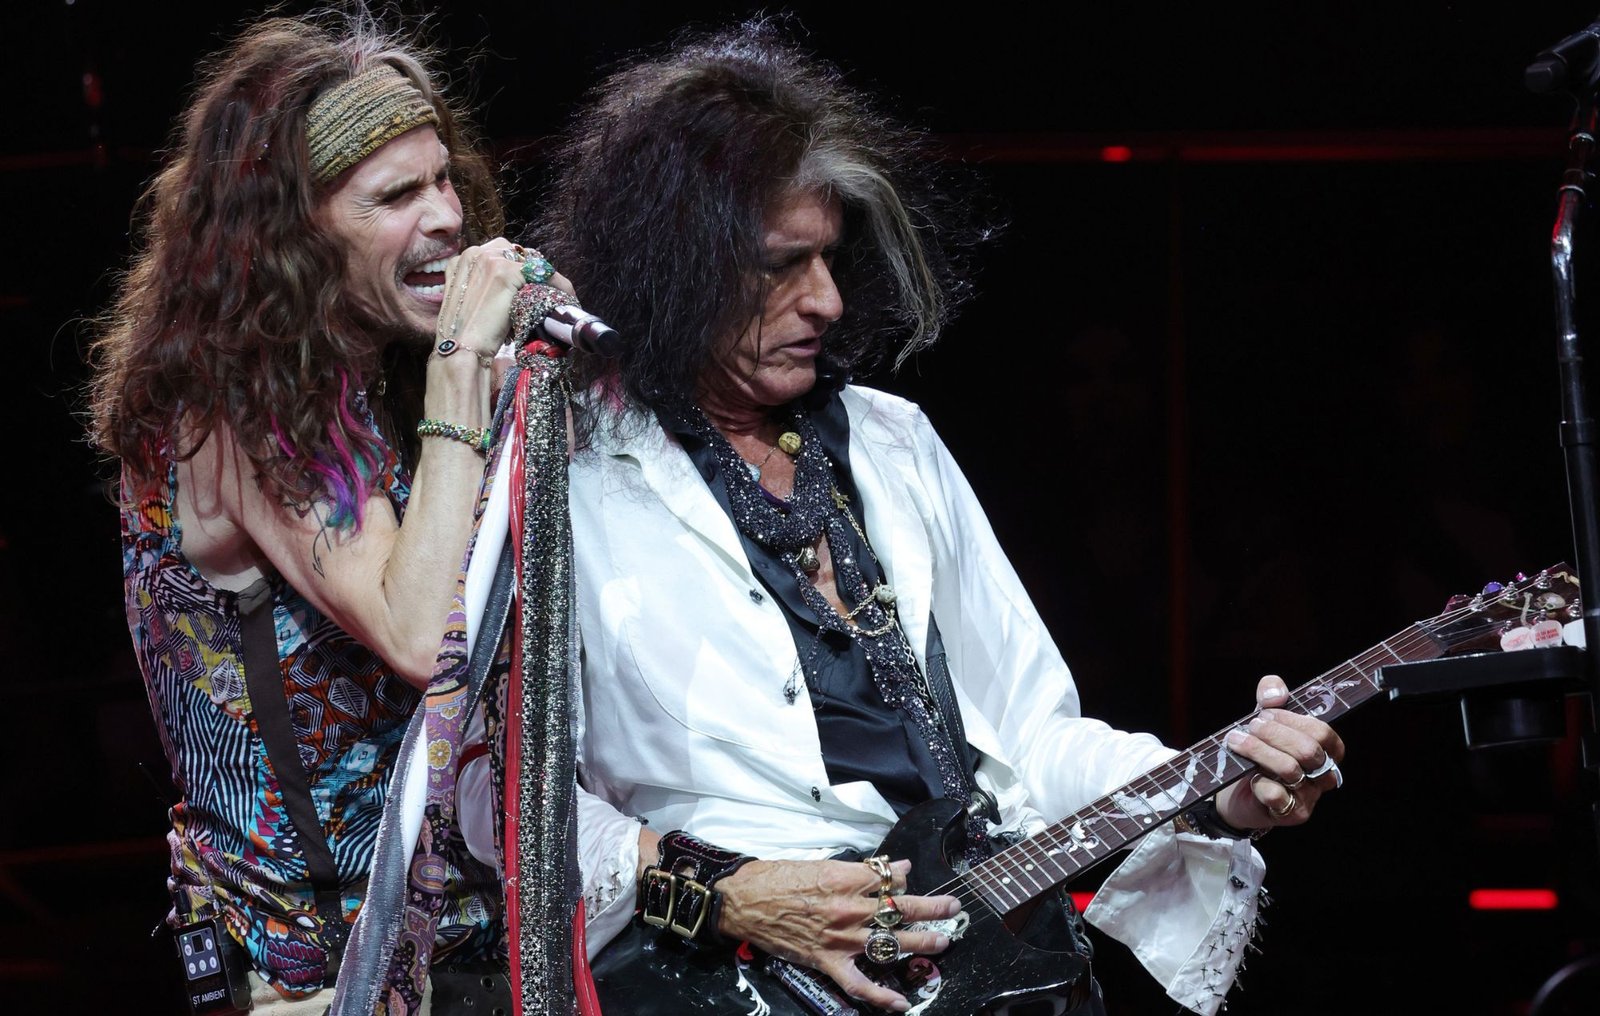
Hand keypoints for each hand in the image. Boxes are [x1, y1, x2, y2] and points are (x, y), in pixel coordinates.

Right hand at [715, 857, 960, 1012]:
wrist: (742, 902)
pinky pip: (859, 984)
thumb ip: (861, 869)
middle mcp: (849, 908)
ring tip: (943, 942)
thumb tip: (897, 868)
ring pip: (890, 944)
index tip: (914, 880)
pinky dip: (881, 996)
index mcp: (846, 878)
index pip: (891, 879)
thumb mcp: (819, 864)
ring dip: (921, 945)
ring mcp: (840, 938)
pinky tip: (901, 1003)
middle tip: (953, 909)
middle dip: (932, 909)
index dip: (906, 879)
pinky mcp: (827, 962)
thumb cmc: (776, 877)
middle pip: (901, 910)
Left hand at [1216, 675, 1345, 831]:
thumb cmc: (1258, 753)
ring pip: (1290, 769)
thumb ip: (1271, 696)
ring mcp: (1310, 797)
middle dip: (1274, 734)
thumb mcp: (1265, 719)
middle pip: (1308, 750)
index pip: (1323, 732)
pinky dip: (1257, 781)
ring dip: (1258, 751)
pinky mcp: (1292, 814)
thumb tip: (1275, 692)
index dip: (1293, 719)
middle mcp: (1324, 775)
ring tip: (1236, 741)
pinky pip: (1276, 794)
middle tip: (1250, 726)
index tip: (1266, 712)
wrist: (1236, 793)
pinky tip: (1247, 776)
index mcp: (1325, 751)